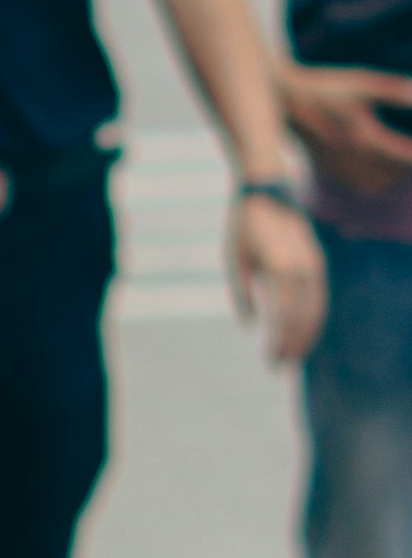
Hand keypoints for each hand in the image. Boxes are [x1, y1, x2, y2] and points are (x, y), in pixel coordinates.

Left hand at [229, 189, 326, 370]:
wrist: (266, 191)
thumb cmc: (244, 227)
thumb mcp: (235, 260)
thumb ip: (243, 294)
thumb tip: (251, 325)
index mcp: (281, 269)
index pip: (285, 318)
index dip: (280, 343)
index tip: (271, 362)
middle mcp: (303, 268)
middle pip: (304, 318)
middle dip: (294, 345)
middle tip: (281, 366)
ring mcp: (314, 264)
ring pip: (317, 309)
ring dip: (308, 334)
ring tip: (294, 355)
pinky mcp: (317, 261)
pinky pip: (320, 296)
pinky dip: (314, 317)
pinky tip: (304, 330)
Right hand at [281, 66, 411, 203]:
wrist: (285, 101)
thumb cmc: (326, 89)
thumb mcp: (363, 83)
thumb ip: (396, 91)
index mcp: (365, 136)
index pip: (405, 156)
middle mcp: (354, 157)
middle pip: (395, 175)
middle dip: (409, 167)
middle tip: (411, 157)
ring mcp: (341, 167)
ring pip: (379, 184)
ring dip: (395, 177)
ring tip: (401, 163)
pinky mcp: (330, 169)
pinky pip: (359, 185)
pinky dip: (376, 182)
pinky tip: (381, 171)